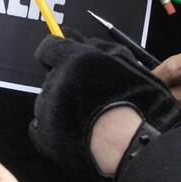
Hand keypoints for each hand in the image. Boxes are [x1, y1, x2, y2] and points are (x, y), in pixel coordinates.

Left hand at [30, 33, 180, 181]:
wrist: (137, 145)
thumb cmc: (140, 105)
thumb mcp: (124, 62)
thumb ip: (95, 46)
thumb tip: (73, 36)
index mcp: (75, 61)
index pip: (49, 47)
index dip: (59, 52)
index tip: (68, 58)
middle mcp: (57, 83)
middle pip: (53, 76)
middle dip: (68, 82)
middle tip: (93, 96)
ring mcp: (48, 110)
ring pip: (48, 100)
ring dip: (63, 105)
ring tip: (89, 118)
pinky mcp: (45, 136)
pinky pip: (40, 126)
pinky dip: (53, 127)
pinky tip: (74, 131)